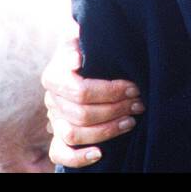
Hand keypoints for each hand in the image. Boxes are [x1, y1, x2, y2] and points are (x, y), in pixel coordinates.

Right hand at [42, 26, 142, 167]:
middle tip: (139, 104)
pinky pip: (60, 153)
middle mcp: (51, 99)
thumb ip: (78, 36)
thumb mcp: (85, 34)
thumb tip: (76, 52)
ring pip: (72, 134)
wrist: (87, 56)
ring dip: (105, 131)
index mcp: (54, 75)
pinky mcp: (59, 134)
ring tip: (131, 121)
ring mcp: (54, 118)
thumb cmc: (91, 45)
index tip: (134, 87)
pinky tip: (100, 154)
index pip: (81, 91)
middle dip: (115, 110)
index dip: (111, 92)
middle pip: (81, 114)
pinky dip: (78, 157)